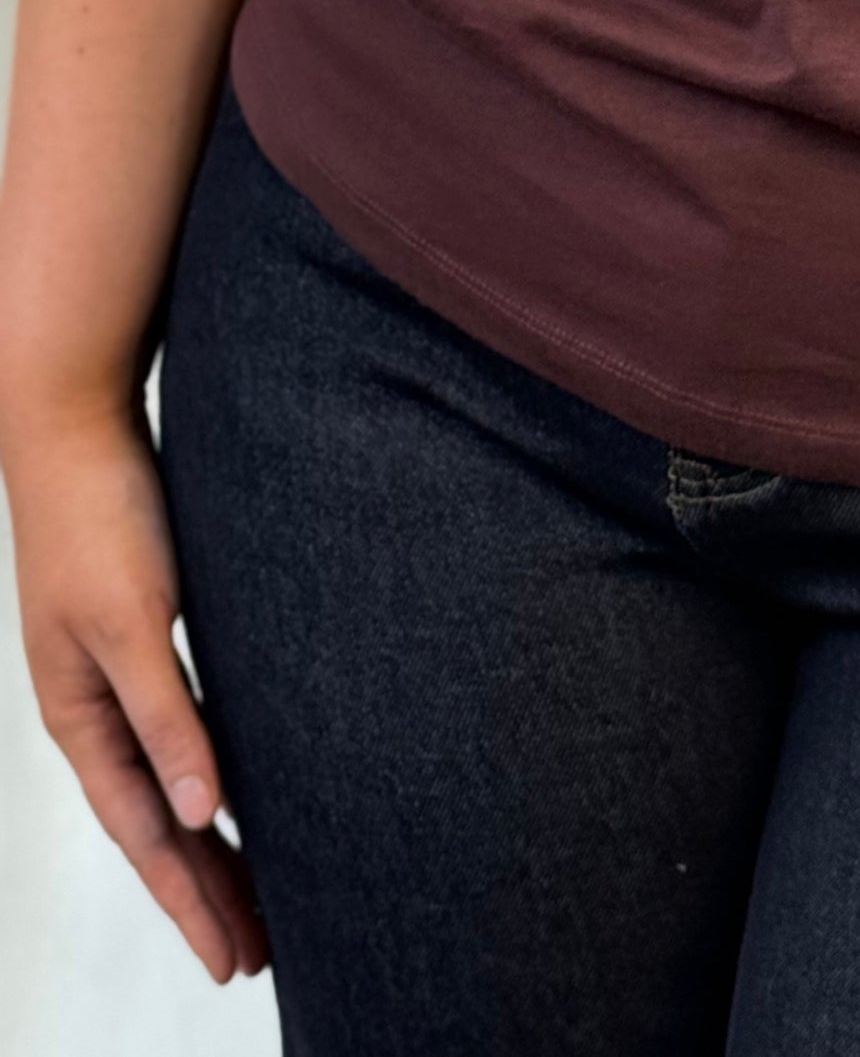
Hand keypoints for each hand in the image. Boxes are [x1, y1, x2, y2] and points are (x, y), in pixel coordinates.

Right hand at [0, 396, 268, 983]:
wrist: (77, 422)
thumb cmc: (103, 517)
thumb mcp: (136, 622)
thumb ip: (168, 716)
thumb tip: (200, 815)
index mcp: (83, 716)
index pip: (147, 834)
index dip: (191, 898)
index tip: (237, 957)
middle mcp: (98, 704)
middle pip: (159, 821)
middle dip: (206, 889)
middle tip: (262, 953)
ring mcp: (118, 668)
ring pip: (175, 777)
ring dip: (214, 836)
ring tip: (262, 894)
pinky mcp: (146, 628)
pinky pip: (186, 725)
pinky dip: (215, 767)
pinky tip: (246, 784)